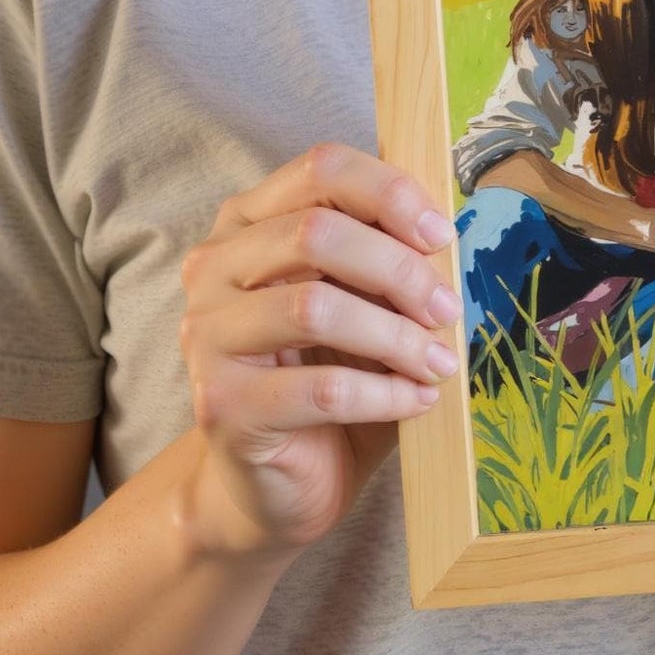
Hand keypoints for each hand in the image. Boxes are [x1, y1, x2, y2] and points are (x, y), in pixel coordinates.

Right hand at [177, 143, 461, 555]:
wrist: (275, 484)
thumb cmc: (326, 377)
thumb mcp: (364, 304)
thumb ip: (388, 261)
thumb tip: (447, 234)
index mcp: (249, 222)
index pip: (321, 169)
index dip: (389, 193)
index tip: (441, 234)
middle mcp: (214, 267)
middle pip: (317, 232)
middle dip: (399, 269)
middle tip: (448, 309)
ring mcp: (207, 335)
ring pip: (315, 308)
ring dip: (396, 335)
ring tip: (439, 363)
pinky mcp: (222, 404)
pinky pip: (321, 388)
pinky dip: (384, 393)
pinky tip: (417, 401)